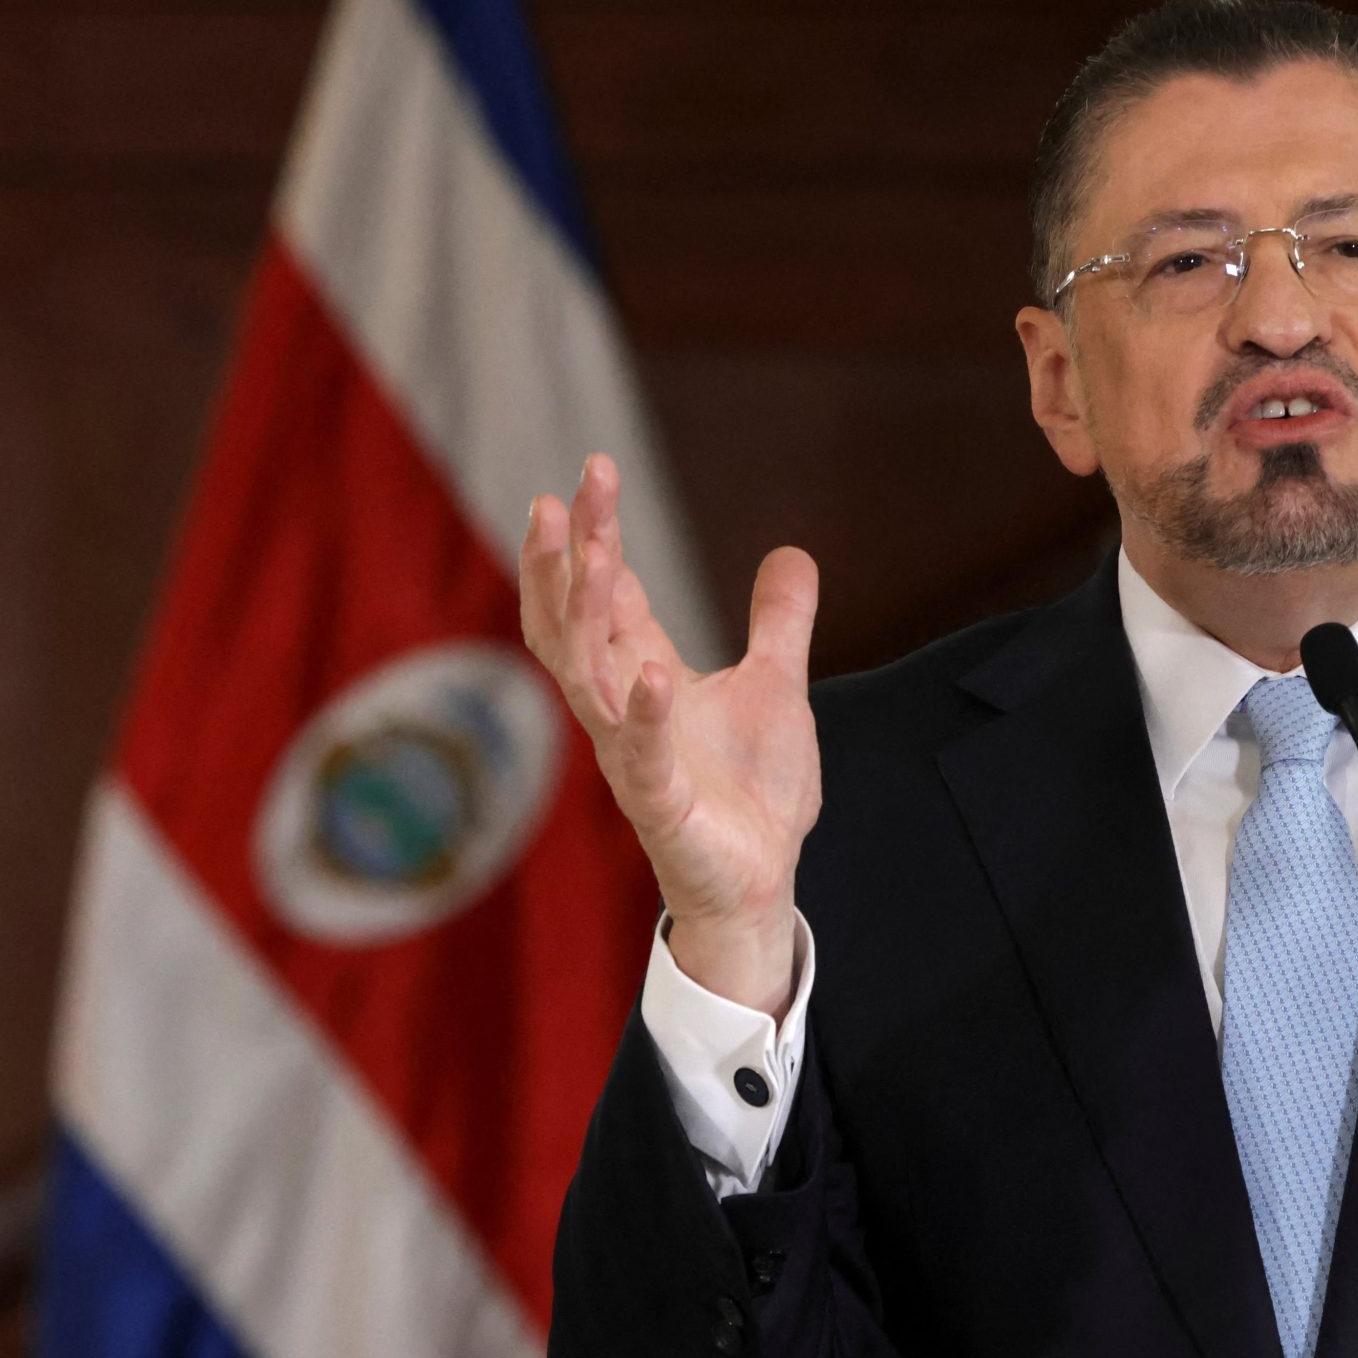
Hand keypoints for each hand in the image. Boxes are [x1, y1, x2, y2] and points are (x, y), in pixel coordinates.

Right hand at [520, 453, 820, 1011]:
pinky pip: (644, 759)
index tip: (590, 475)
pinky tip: (650, 672)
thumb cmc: (751, 793)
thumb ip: (778, 623)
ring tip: (591, 556)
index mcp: (644, 677)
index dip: (593, 538)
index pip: (606, 597)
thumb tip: (791, 553)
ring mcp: (635, 759)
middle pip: (577, 623)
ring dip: (585, 619)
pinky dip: (645, 716)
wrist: (760, 882)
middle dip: (569, 558)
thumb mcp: (776, 688)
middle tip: (566, 492)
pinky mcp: (662, 808)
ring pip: (588, 679)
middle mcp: (624, 711)